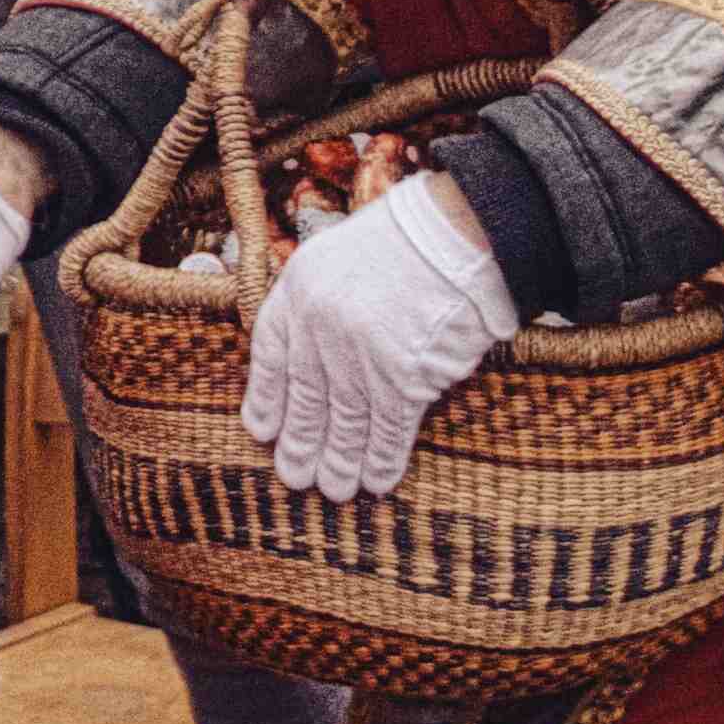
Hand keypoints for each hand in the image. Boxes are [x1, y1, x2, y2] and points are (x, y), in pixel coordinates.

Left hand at [241, 172, 515, 500]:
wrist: (459, 233)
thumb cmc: (411, 236)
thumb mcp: (343, 250)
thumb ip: (324, 294)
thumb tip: (319, 343)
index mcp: (300, 287)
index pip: (271, 354)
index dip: (267, 397)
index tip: (263, 430)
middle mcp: (319, 325)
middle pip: (305, 396)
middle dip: (301, 442)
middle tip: (294, 476)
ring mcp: (359, 354)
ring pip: (344, 421)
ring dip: (339, 460)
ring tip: (333, 489)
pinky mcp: (402, 378)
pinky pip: (387, 429)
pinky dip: (381, 459)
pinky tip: (376, 481)